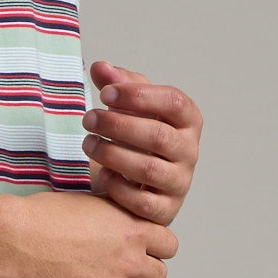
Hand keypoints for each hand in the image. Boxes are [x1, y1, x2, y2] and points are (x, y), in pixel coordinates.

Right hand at [0, 190, 178, 277]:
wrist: (13, 241)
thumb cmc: (40, 218)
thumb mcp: (89, 202)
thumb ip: (115, 213)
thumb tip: (123, 217)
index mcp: (133, 229)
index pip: (169, 246)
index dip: (152, 250)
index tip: (136, 252)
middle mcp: (132, 260)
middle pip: (159, 276)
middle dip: (139, 275)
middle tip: (113, 273)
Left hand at [81, 62, 202, 224]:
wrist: (141, 182)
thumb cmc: (137, 138)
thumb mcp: (130, 107)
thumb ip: (117, 84)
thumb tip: (101, 67)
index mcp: (187, 121)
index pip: (174, 102)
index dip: (139, 96)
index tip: (106, 93)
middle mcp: (189, 152)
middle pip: (158, 136)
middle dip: (117, 125)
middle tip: (88, 118)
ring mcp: (179, 183)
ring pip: (148, 169)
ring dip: (112, 154)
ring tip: (88, 143)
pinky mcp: (165, 210)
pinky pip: (142, 202)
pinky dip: (119, 187)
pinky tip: (102, 173)